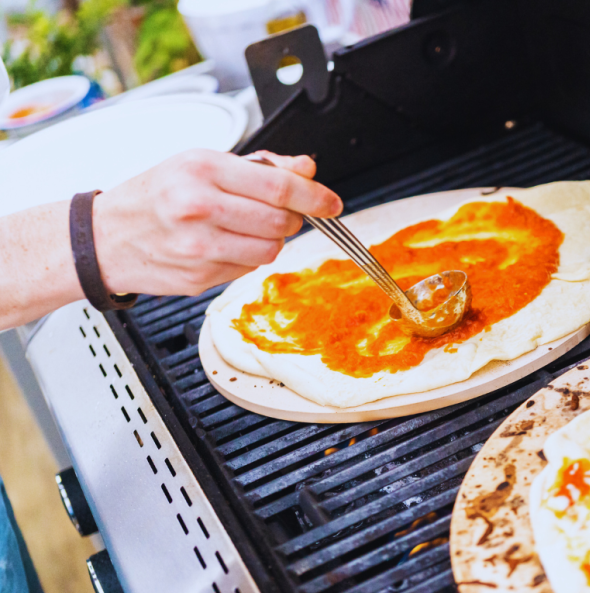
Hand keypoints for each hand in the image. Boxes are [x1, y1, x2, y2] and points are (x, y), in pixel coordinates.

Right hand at [93, 148, 341, 296]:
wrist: (102, 237)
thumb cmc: (153, 195)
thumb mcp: (202, 163)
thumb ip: (261, 167)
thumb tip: (307, 171)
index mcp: (203, 170)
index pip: (280, 187)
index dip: (316, 197)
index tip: (332, 203)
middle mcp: (200, 207)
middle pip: (281, 221)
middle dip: (292, 218)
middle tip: (279, 212)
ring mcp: (199, 247)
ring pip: (270, 251)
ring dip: (271, 241)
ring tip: (246, 228)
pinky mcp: (199, 278)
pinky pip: (247, 270)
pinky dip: (247, 258)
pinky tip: (223, 245)